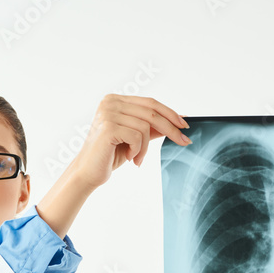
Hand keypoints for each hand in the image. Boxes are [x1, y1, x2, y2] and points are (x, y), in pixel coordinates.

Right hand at [71, 94, 191, 189]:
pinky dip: (138, 150)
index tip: (185, 125)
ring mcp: (107, 113)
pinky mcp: (108, 127)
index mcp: (115, 100)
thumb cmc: (110, 155)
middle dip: (170, 128)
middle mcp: (110, 102)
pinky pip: (137, 136)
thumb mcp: (135, 137)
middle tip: (183, 141)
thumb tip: (177, 121)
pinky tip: (129, 157)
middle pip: (151, 112)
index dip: (170, 113)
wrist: (88, 172)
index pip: (150, 103)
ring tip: (137, 158)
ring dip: (146, 147)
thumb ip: (152, 127)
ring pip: (145, 127)